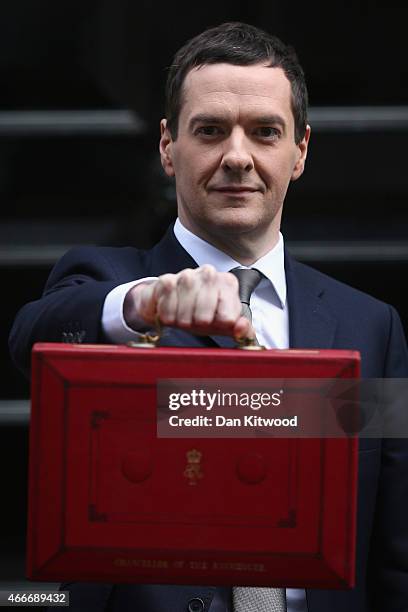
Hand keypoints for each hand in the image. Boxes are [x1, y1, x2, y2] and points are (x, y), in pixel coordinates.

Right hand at [123, 265, 254, 339]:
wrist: (173, 304)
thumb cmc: (202, 313)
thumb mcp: (224, 324)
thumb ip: (241, 330)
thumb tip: (242, 327)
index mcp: (228, 283)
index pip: (228, 317)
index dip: (219, 326)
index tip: (215, 322)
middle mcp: (210, 274)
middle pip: (205, 317)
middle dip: (198, 325)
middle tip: (196, 322)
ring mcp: (188, 274)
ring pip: (186, 310)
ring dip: (183, 321)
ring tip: (184, 318)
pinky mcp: (168, 279)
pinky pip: (168, 307)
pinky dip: (168, 316)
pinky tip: (172, 312)